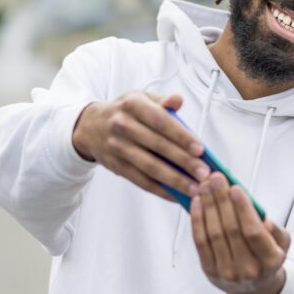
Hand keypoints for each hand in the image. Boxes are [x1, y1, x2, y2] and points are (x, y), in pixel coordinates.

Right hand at [72, 91, 208, 201]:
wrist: (89, 126)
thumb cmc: (125, 111)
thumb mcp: (141, 98)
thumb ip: (162, 100)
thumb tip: (177, 100)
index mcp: (133, 105)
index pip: (160, 121)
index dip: (181, 136)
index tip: (200, 149)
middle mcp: (122, 125)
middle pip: (157, 146)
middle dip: (183, 161)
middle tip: (204, 173)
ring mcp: (118, 148)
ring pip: (150, 167)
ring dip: (174, 180)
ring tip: (195, 188)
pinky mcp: (116, 166)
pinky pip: (141, 181)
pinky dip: (160, 190)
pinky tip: (177, 195)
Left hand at [191, 172, 291, 293]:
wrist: (254, 288)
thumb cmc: (268, 257)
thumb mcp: (282, 245)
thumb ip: (276, 232)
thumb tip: (264, 220)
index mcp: (270, 262)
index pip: (253, 232)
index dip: (243, 209)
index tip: (235, 188)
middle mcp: (248, 270)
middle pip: (231, 230)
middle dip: (221, 200)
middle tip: (215, 179)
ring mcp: (226, 272)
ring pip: (214, 234)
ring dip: (208, 206)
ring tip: (205, 186)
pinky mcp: (209, 271)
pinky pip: (200, 242)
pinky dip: (197, 220)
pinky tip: (197, 202)